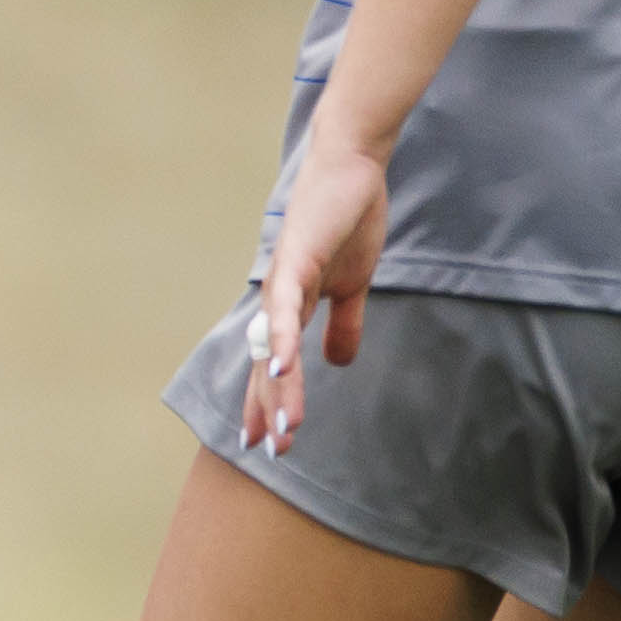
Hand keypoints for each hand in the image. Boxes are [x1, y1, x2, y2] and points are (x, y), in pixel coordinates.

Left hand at [236, 132, 391, 455]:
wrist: (351, 168)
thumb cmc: (348, 219)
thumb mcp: (352, 284)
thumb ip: (344, 323)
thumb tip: (339, 363)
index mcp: (291, 304)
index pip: (276, 362)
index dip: (270, 401)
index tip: (268, 442)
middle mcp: (277, 296)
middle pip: (267, 362)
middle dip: (269, 407)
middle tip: (270, 452)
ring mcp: (282, 278)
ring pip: (274, 344)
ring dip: (278, 387)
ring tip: (282, 427)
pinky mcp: (295, 258)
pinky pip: (286, 305)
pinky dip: (282, 337)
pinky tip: (277, 368)